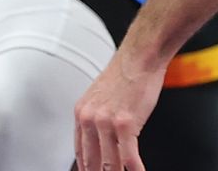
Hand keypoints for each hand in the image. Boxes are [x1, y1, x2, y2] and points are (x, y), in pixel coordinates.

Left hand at [75, 49, 164, 170]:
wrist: (139, 58)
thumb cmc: (125, 76)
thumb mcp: (100, 98)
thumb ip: (97, 119)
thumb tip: (103, 141)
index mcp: (81, 113)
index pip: (79, 151)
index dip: (85, 168)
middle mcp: (89, 118)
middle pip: (92, 160)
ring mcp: (106, 122)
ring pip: (110, 163)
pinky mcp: (125, 124)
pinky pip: (128, 156)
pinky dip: (134, 169)